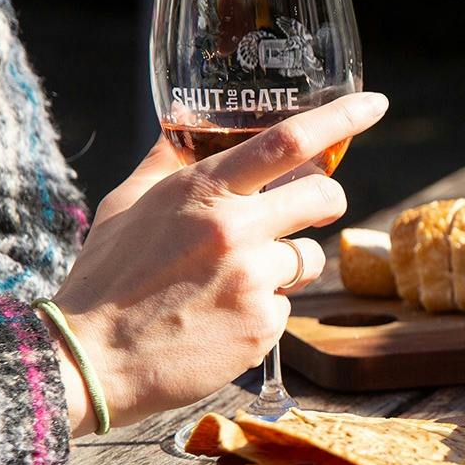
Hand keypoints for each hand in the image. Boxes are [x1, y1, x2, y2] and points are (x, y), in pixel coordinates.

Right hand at [42, 92, 387, 432]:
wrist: (89, 361)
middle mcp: (236, 230)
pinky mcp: (263, 327)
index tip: (375, 104)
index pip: (288, 141)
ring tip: (232, 280)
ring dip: (287, 263)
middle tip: (316, 206)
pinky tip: (220, 319)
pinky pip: (285, 306)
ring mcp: (254, 281)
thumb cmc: (103, 279)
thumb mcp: (126, 204)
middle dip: (329, 199)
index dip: (341, 118)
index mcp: (202, 191)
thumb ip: (168, 164)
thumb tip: (186, 126)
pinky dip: (263, 309)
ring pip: (308, 257)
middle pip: (324, 196)